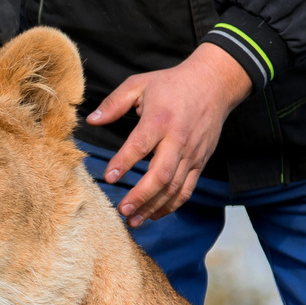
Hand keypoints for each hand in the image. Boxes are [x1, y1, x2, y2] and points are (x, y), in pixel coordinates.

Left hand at [91, 44, 250, 224]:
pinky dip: (172, 205)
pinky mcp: (200, 162)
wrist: (213, 84)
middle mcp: (177, 140)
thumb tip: (92, 120)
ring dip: (153, 206)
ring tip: (134, 220)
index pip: (140, 145)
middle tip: (122, 210)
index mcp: (160, 120)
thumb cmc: (172, 84)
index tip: (108, 177)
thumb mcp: (140, 84)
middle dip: (141, 196)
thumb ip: (114, 103)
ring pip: (173, 187)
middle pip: (160, 175)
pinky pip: (186, 189)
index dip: (123, 163)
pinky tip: (155, 214)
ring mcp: (191, 154)